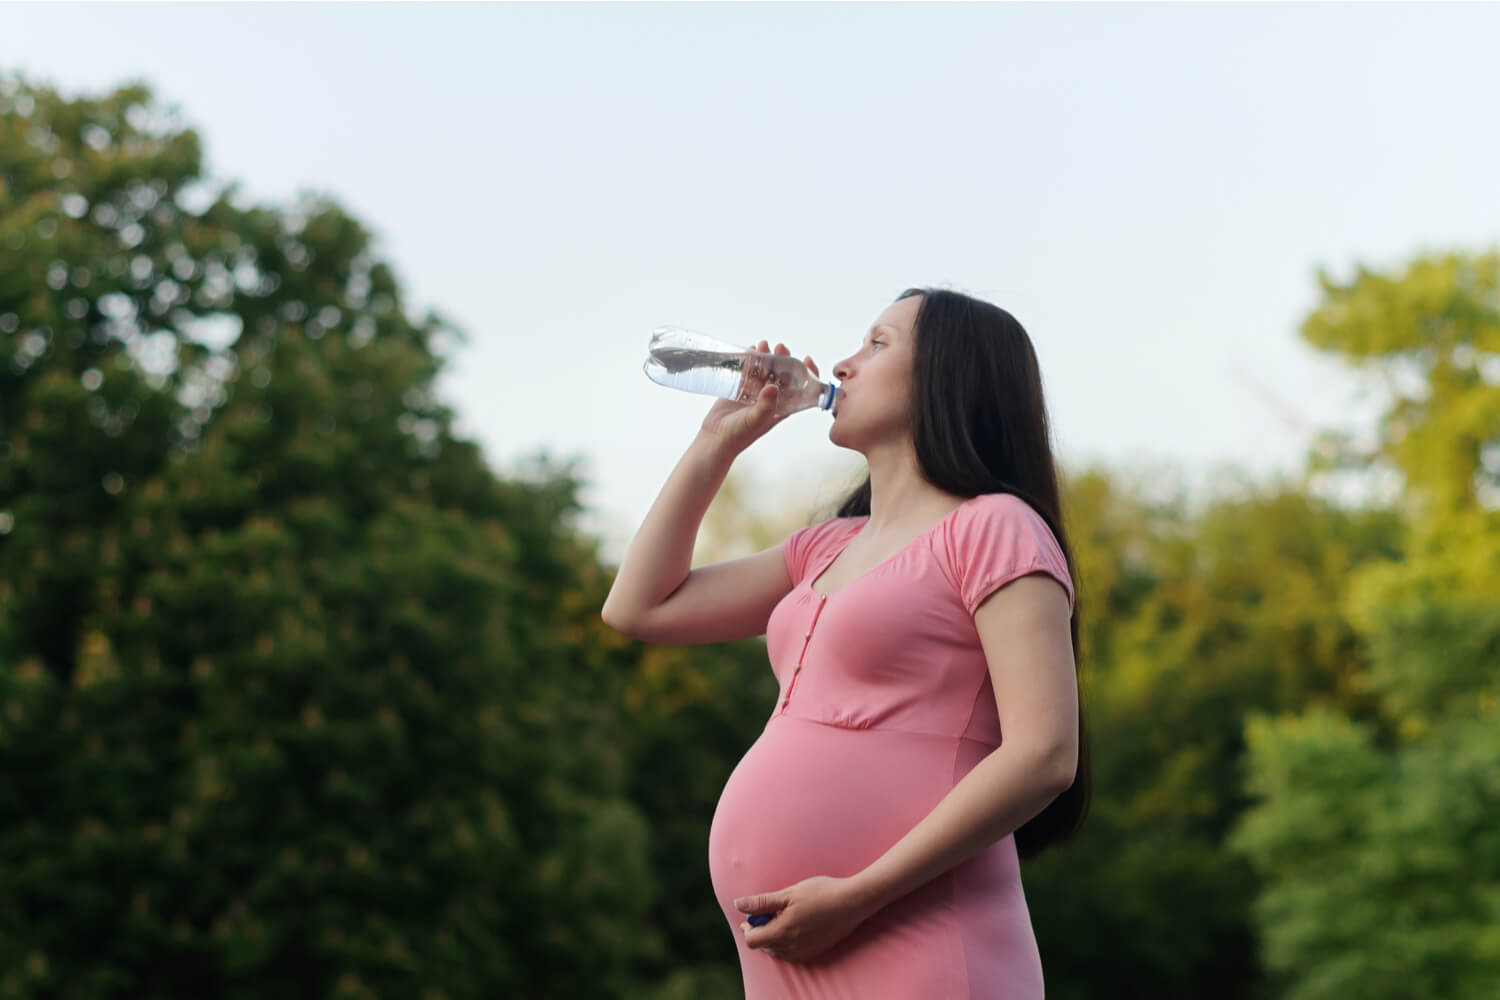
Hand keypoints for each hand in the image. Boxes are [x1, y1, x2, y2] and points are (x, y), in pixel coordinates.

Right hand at [699, 340, 819, 453]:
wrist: (715, 438)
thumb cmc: (739, 435)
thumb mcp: (756, 420)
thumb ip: (765, 406)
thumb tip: (773, 388)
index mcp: (782, 407)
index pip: (801, 389)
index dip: (807, 373)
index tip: (806, 359)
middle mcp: (771, 399)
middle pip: (783, 375)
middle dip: (783, 359)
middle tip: (779, 347)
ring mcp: (755, 393)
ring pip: (765, 370)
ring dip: (766, 357)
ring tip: (763, 345)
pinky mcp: (740, 389)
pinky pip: (748, 372)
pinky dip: (750, 361)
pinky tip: (750, 350)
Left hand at [735, 875, 876, 963]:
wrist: (851, 902)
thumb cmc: (820, 893)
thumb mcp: (788, 894)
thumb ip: (761, 902)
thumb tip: (738, 904)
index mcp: (782, 932)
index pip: (752, 940)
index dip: (749, 926)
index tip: (754, 913)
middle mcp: (791, 948)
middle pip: (763, 947)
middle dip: (760, 931)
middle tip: (768, 912)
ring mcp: (803, 952)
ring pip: (777, 952)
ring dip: (773, 937)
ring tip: (782, 917)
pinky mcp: (814, 952)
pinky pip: (791, 954)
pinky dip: (786, 943)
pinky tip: (795, 926)